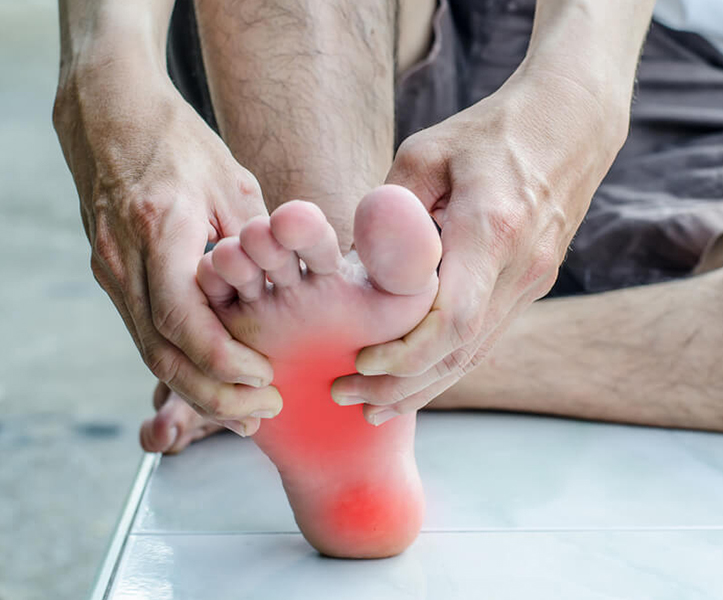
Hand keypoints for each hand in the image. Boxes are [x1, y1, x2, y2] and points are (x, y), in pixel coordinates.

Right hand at [54, 64, 281, 433]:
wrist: (110, 117)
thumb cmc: (180, 143)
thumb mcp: (232, 182)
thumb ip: (254, 240)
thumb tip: (284, 290)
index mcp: (161, 230)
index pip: (181, 318)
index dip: (223, 359)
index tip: (265, 377)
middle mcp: (125, 259)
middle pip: (160, 352)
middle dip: (211, 394)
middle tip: (260, 414)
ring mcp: (110, 270)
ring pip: (148, 352)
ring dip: (195, 390)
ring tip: (242, 413)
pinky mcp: (110, 276)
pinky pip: (144, 333)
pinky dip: (179, 364)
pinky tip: (212, 379)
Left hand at [332, 63, 627, 423]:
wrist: (570, 124)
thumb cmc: (490, 131)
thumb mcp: (426, 154)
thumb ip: (389, 211)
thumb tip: (349, 263)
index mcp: (491, 230)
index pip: (452, 319)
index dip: (404, 353)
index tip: (359, 361)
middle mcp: (519, 267)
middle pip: (460, 352)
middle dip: (401, 384)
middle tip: (347, 397)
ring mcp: (533, 281)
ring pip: (476, 354)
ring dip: (424, 386)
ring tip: (376, 406)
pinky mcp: (533, 284)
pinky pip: (488, 337)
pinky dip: (448, 364)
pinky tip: (417, 378)